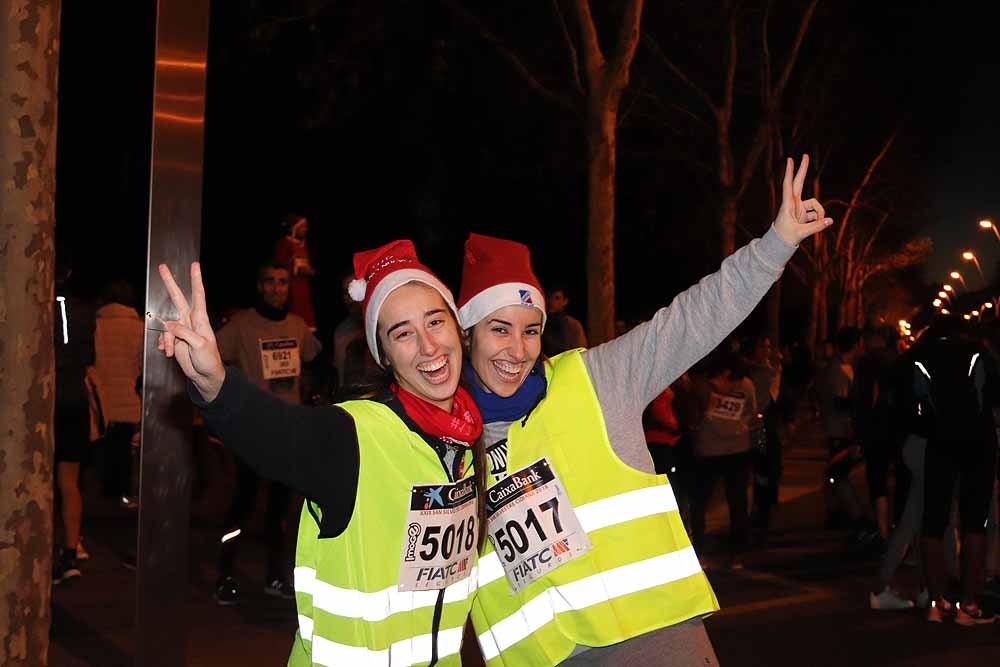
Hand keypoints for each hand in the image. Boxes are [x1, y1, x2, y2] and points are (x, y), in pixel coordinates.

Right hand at [156, 262, 225, 401]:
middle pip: (178, 298)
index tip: (194, 265)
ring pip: (166, 327)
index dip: (196, 280)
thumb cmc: (209, 359)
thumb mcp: (200, 346)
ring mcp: (181, 329)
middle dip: (170, 283)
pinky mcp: (174, 339)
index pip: (198, 295)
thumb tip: (168, 324)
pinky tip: (167, 352)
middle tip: (162, 267)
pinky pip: (163, 337)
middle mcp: (190, 321)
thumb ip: (184, 333)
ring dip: (166, 340)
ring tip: (171, 352)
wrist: (205, 375)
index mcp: (200, 319)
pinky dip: (164, 345)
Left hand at [772, 155, 833, 245]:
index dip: (790, 173)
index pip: (789, 185)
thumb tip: (830, 221)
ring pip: (815, 205)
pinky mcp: (803, 213)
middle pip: (799, 183)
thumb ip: (816, 227)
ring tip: (819, 224)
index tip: (790, 160)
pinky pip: (816, 213)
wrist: (780, 244)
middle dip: (803, 170)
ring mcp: (799, 208)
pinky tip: (818, 225)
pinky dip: (819, 219)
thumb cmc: (785, 237)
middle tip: (805, 155)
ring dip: (819, 214)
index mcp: (788, 205)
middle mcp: (793, 203)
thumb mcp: (801, 233)